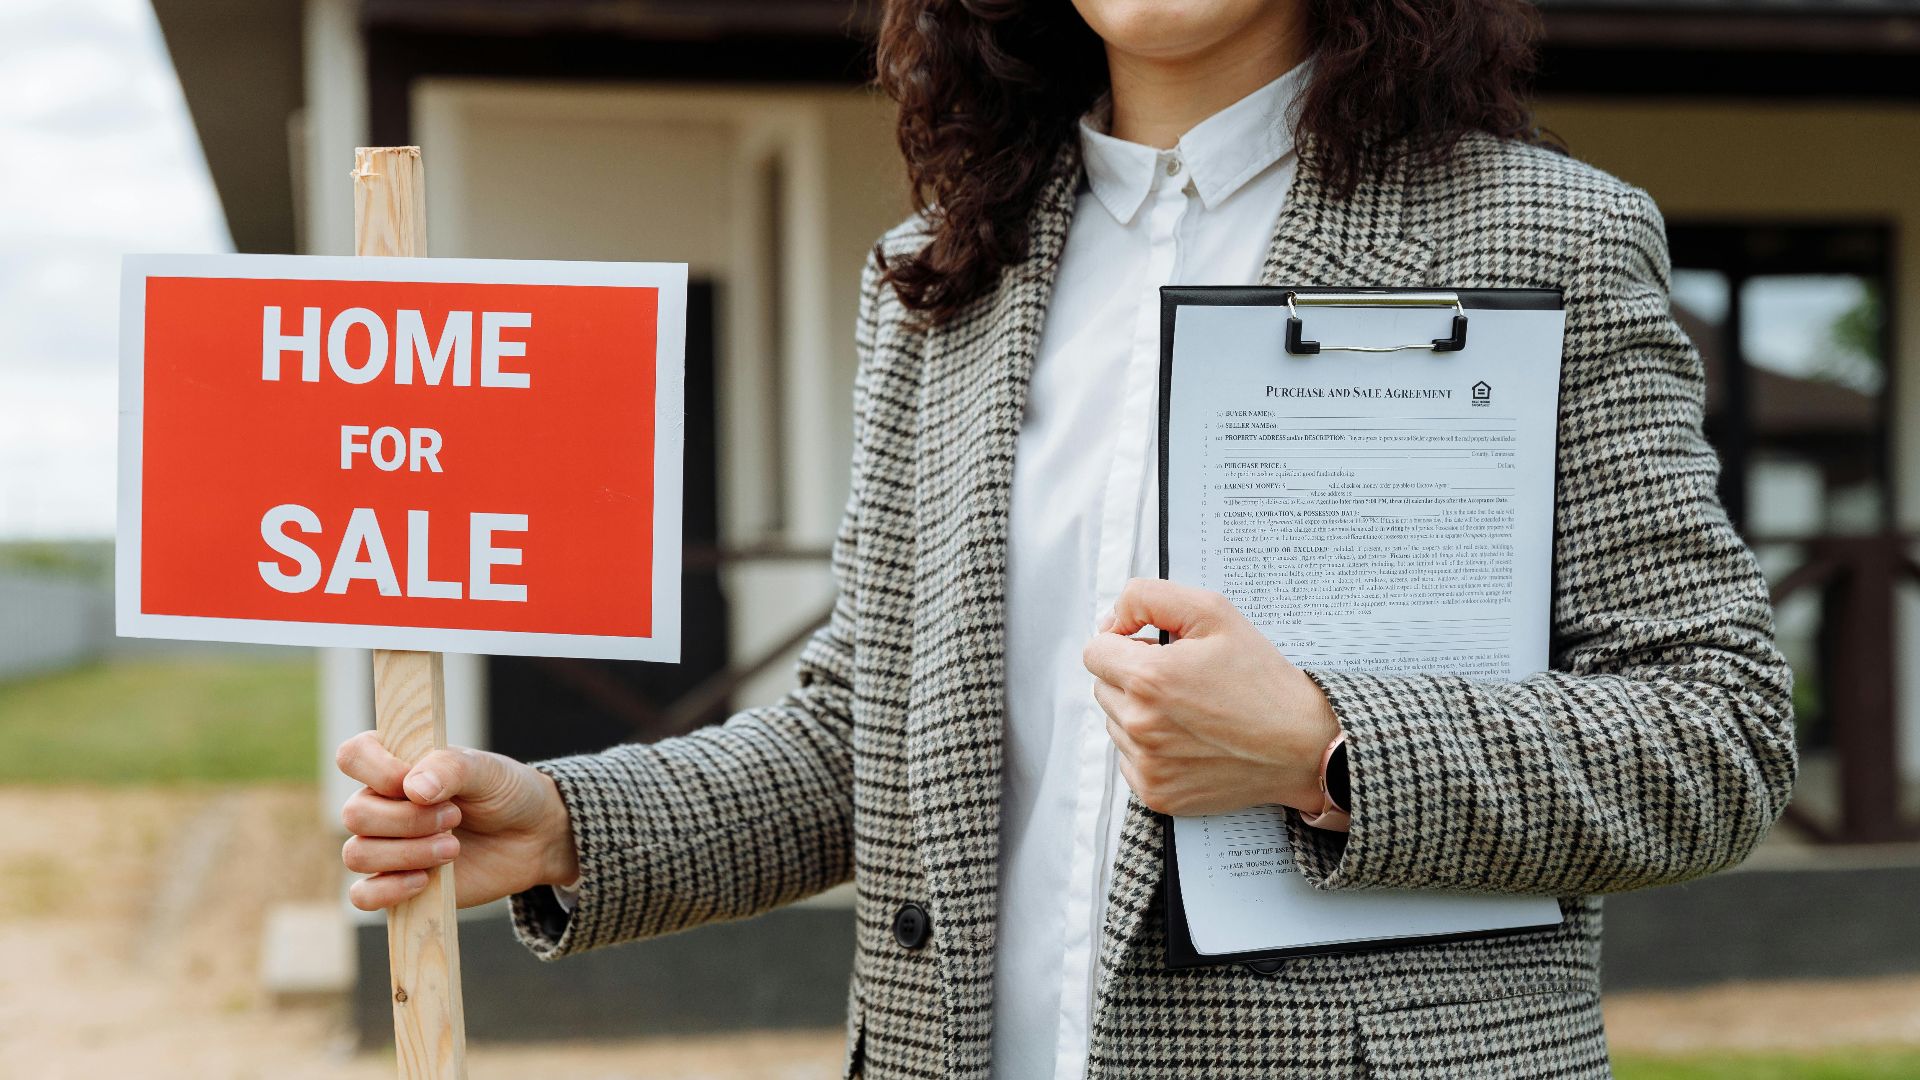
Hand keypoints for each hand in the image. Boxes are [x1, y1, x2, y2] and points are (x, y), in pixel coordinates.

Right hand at [335, 732, 578, 910]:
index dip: (378, 771)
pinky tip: (424, 881)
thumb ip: (451, 768)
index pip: (353, 756)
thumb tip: (412, 788)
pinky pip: (362, 896)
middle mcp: (381, 803)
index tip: (417, 783)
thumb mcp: (488, 770)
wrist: (532, 837)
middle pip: (354, 814)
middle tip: (455, 817)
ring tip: (454, 847)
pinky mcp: (395, 883)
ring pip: (357, 854)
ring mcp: (385, 845)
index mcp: (395, 763)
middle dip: (407, 820)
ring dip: (407, 853)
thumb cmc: (505, 793)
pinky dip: (388, 891)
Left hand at [1082, 578, 1338, 816]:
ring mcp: (1146, 764)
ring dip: (1139, 712)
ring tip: (1190, 710)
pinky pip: (1128, 759)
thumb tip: (1112, 618)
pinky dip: (1149, 748)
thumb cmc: (1262, 679)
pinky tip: (1189, 740)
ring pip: (1115, 723)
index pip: (1095, 651)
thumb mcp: (1213, 613)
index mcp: (1148, 678)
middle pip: (1102, 686)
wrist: (1302, 746)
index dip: (1124, 641)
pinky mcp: (1155, 793)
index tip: (1153, 647)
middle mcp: (1139, 725)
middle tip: (1181, 679)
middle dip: (1131, 676)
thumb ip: (1149, 598)